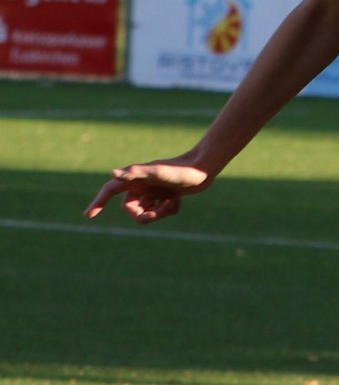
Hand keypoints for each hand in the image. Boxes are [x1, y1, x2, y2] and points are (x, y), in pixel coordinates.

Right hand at [84, 158, 213, 222]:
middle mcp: (140, 186)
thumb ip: (136, 172)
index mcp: (134, 180)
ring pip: (147, 213)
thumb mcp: (158, 172)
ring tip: (172, 202)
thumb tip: (113, 174)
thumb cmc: (180, 169)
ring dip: (160, 213)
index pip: (109, 191)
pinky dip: (169, 210)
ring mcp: (152, 192)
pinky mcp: (164, 197)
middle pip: (130, 210)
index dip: (98, 203)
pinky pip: (161, 213)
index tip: (88, 216)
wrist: (204, 168)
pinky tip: (178, 200)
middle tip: (159, 212)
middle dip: (144, 215)